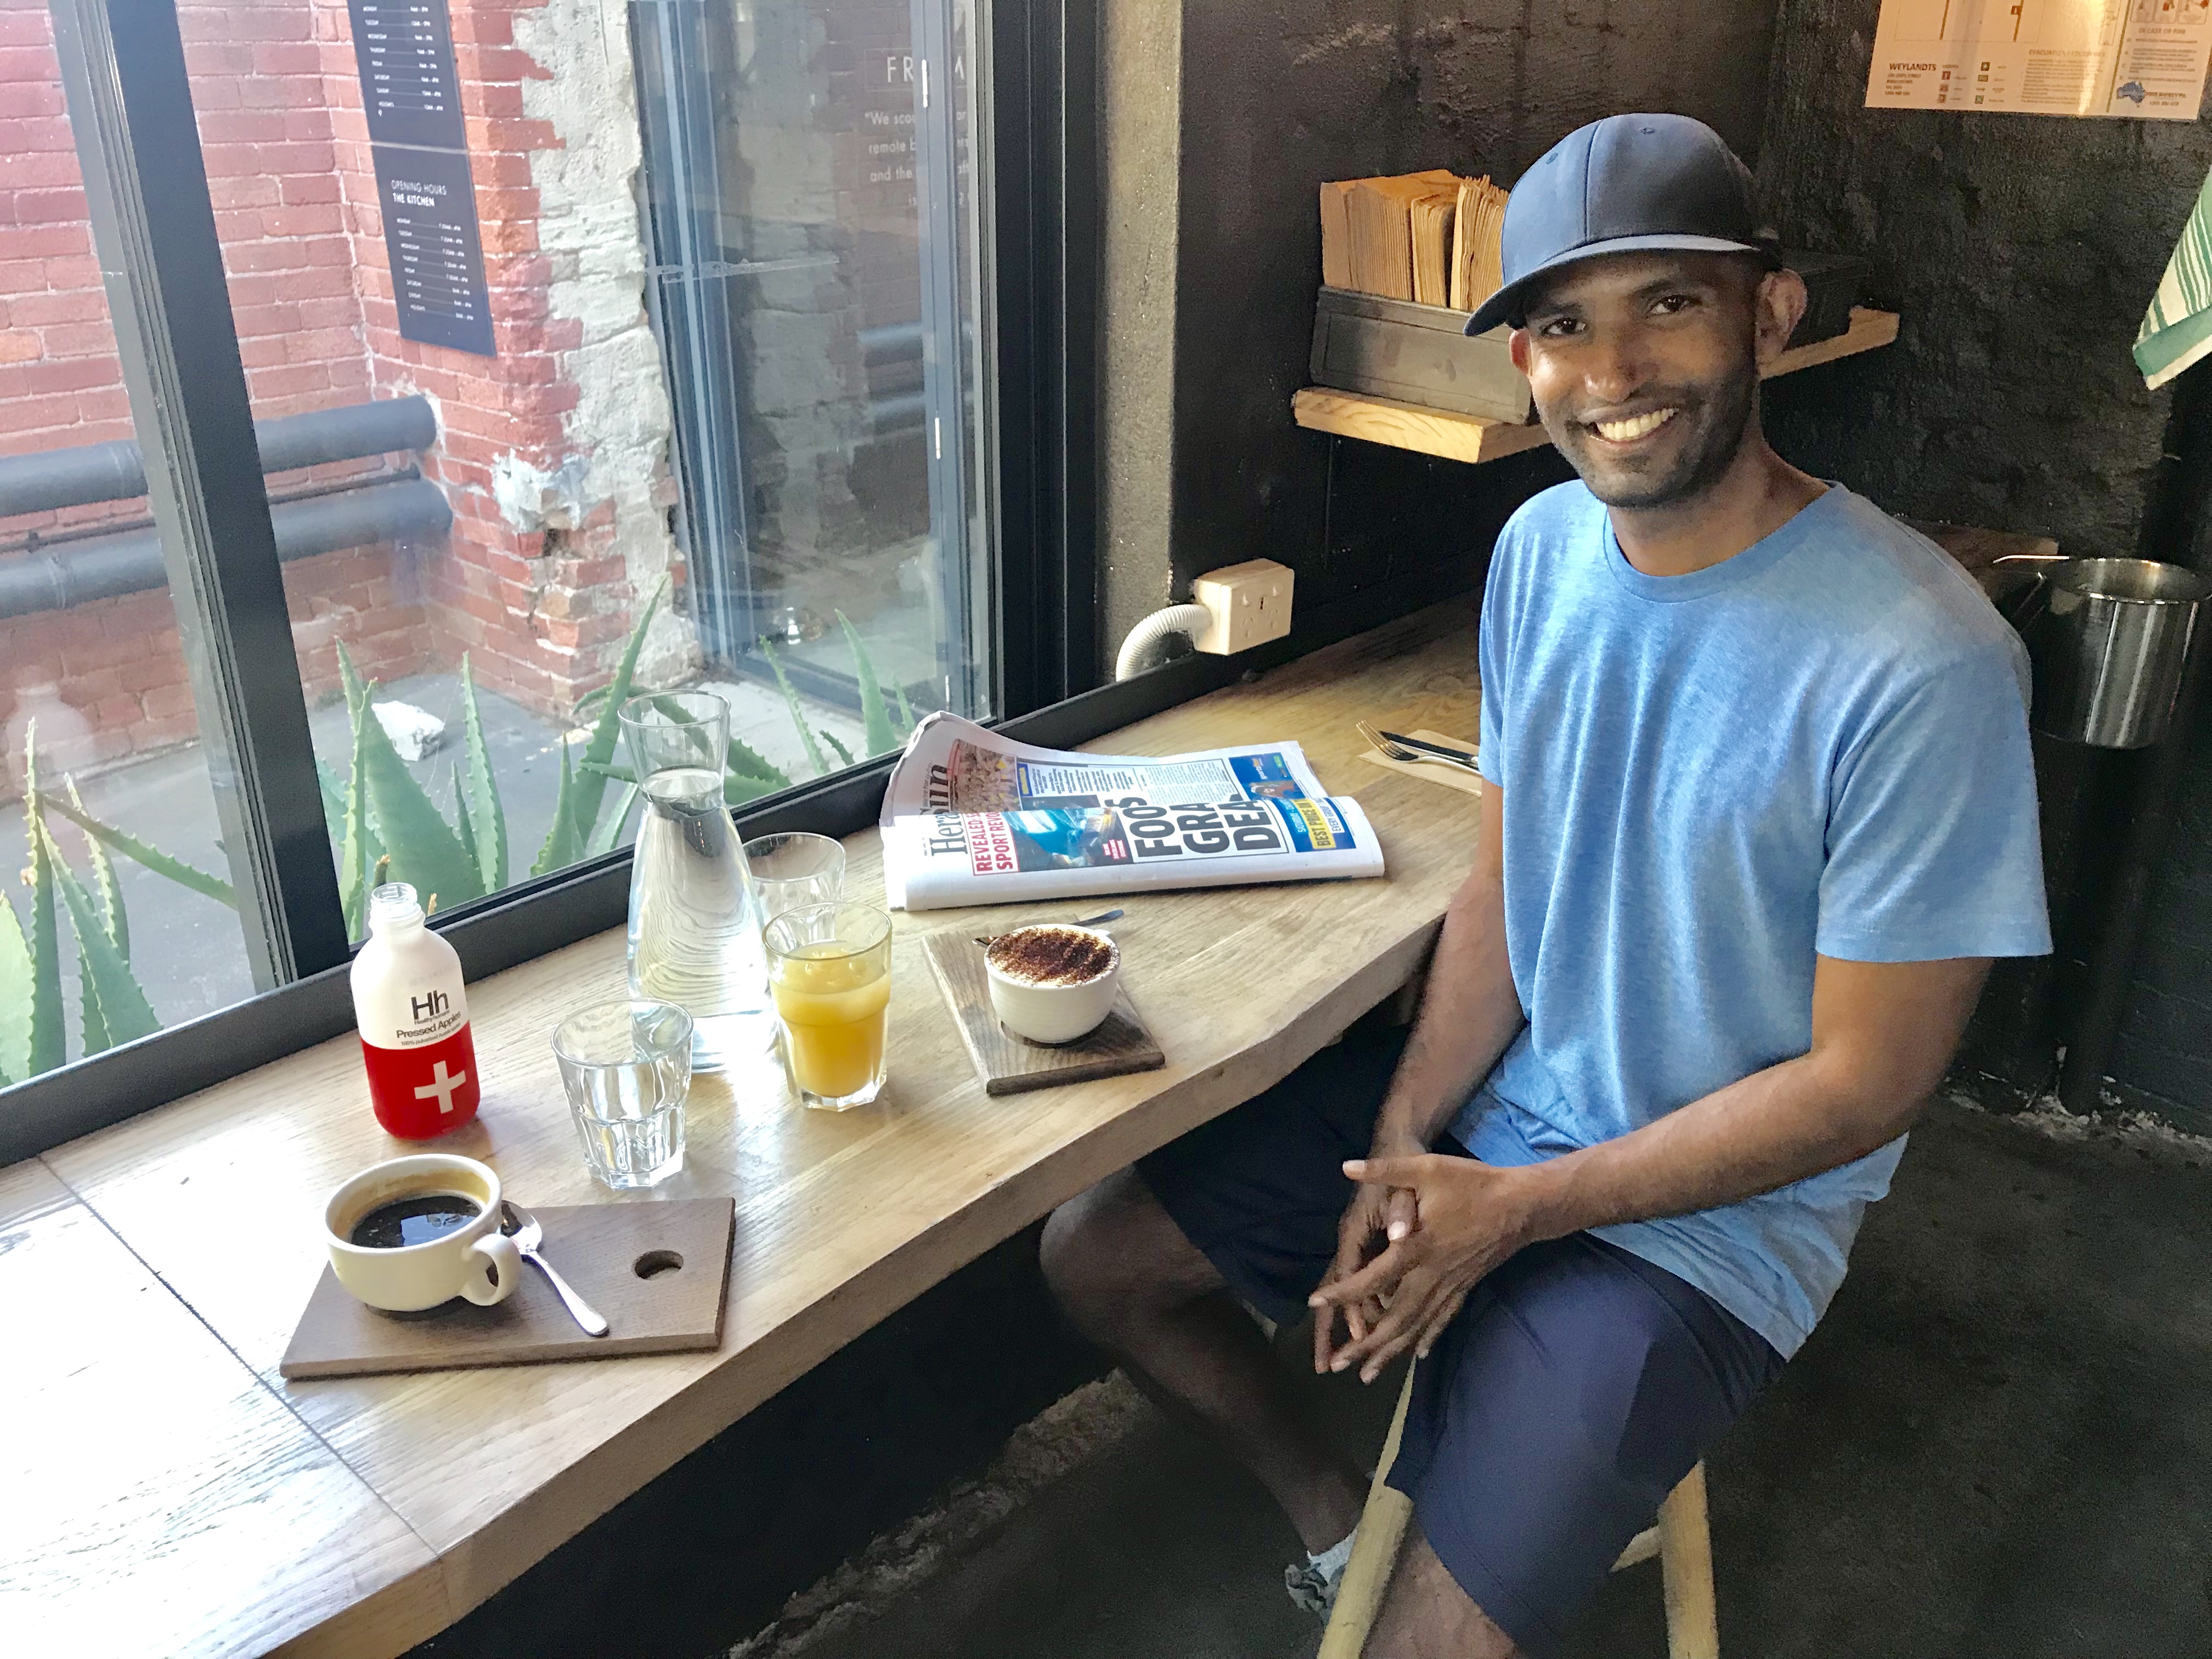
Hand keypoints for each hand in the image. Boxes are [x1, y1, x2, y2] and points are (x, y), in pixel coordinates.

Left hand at [1308, 1154, 1541, 1382]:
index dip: (1343, 1291)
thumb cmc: (1474, 1184)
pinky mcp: (1464, 1288)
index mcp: (1418, 1248)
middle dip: (1363, 1344)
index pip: (1372, 1276)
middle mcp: (1432, 1275)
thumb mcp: (1427, 1167)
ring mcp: (1450, 1285)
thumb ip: (1386, 1169)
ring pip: (1415, 1327)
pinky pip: (1441, 1320)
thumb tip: (1345, 1166)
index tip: (1315, 1302)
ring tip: (1366, 1375)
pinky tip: (1416, 1355)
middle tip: (1335, 1365)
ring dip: (1390, 1352)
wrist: (1523, 1204)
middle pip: (1392, 1318)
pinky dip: (1425, 1339)